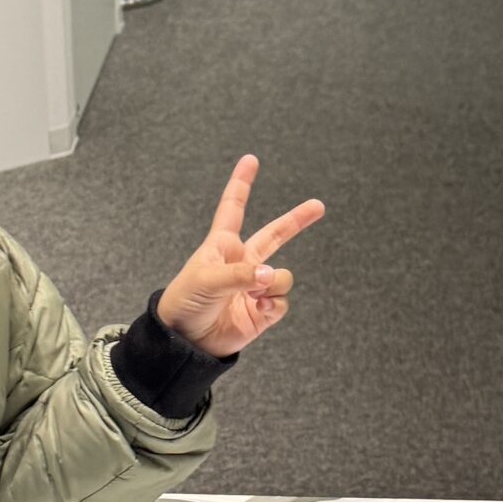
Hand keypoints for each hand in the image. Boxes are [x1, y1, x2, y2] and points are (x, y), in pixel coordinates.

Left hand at [156, 156, 324, 359]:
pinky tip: (258, 310)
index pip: (233, 208)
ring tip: (254, 296)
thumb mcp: (207, 280)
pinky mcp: (262, 311)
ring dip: (273, 284)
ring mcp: (254, 287)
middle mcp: (242, 263)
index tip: (250, 160)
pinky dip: (273, 305)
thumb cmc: (185, 302)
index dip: (242, 184)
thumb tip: (271, 276)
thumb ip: (241, 274)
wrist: (184, 341)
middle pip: (275, 235)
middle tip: (318, 206)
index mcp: (222, 246)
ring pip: (282, 276)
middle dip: (297, 220)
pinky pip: (282, 301)